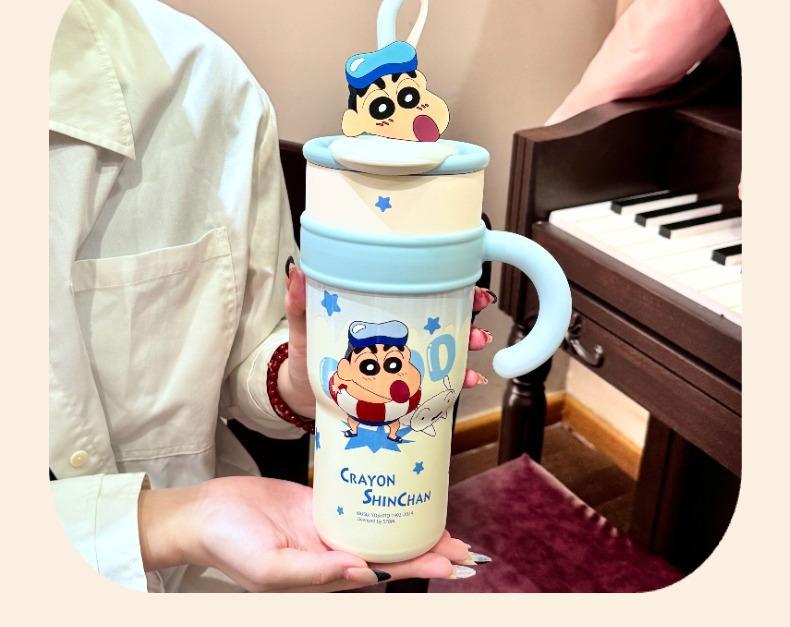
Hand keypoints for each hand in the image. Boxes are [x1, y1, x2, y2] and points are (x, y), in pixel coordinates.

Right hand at [139, 476, 481, 591]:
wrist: (203, 513)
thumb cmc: (229, 544)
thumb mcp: (271, 568)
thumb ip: (317, 572)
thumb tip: (364, 574)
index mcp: (326, 574)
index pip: (384, 572)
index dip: (419, 567)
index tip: (453, 564)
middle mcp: (332, 553)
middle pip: (389, 552)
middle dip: (427, 551)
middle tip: (464, 549)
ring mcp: (326, 527)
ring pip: (378, 528)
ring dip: (410, 527)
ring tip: (444, 525)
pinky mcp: (318, 502)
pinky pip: (356, 501)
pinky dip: (380, 500)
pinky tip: (400, 495)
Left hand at [279, 257, 497, 414]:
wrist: (303, 395)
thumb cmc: (306, 354)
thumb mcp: (303, 326)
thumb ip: (299, 303)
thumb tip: (298, 272)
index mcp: (380, 311)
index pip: (417, 289)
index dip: (447, 282)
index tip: (467, 283)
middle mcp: (397, 332)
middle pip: (442, 316)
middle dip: (468, 314)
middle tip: (479, 318)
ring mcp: (403, 359)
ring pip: (447, 348)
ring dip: (468, 347)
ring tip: (476, 350)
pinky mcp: (404, 385)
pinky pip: (437, 381)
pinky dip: (457, 381)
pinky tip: (468, 381)